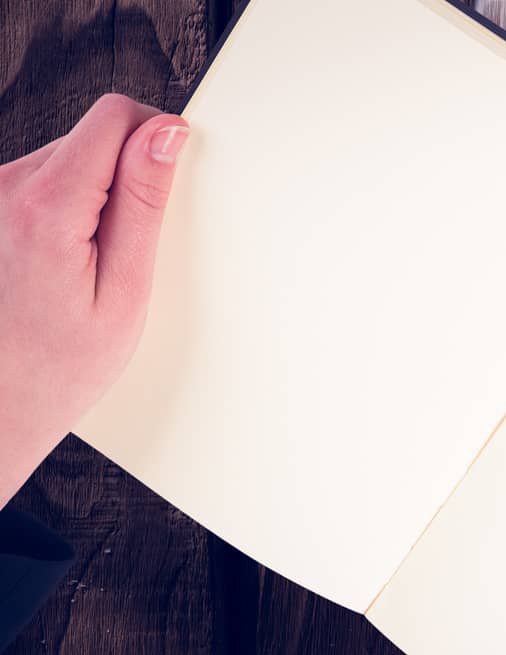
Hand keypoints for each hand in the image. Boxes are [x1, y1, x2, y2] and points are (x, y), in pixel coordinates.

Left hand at [0, 94, 188, 504]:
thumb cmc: (60, 367)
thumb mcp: (125, 291)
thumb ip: (144, 204)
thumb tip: (164, 135)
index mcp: (45, 207)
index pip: (115, 117)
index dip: (156, 139)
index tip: (169, 183)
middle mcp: (4, 189)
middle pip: (93, 137)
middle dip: (124, 180)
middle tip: (125, 252)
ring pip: (70, 159)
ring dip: (94, 199)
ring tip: (91, 264)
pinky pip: (45, 184)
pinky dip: (68, 212)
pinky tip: (66, 263)